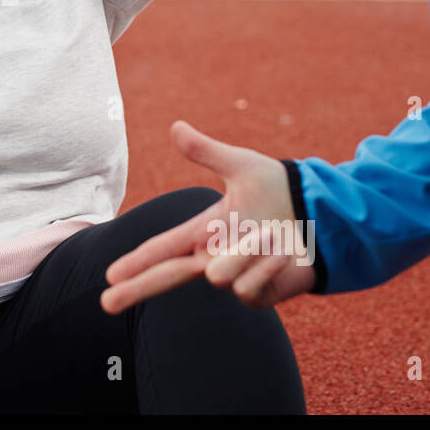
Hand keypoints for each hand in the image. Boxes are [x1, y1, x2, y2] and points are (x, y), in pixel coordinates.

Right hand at [102, 120, 316, 312]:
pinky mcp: (258, 297)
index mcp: (203, 230)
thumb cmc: (282, 191)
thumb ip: (206, 151)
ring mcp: (235, 281)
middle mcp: (213, 258)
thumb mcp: (241, 167)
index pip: (161, 248)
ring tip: (272, 234)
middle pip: (166, 277)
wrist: (324, 216)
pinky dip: (269, 263)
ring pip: (221, 274)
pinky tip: (285, 254)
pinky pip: (248, 285)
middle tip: (105, 303)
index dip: (135, 261)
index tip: (110, 274)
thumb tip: (175, 126)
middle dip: (136, 288)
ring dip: (250, 250)